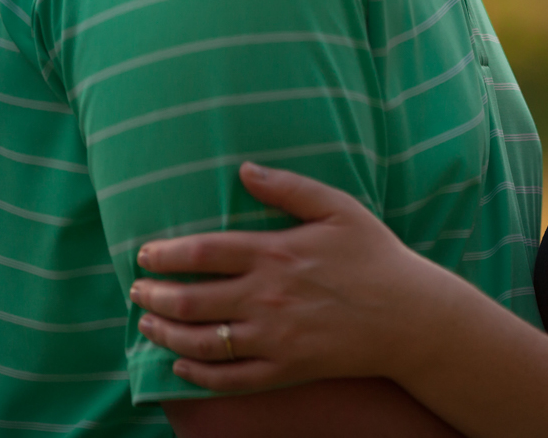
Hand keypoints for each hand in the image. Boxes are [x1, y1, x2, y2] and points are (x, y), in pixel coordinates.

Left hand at [131, 162, 457, 393]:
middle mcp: (267, 296)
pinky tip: (180, 366)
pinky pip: (228, 378)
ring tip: (147, 324)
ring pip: (200, 341)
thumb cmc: (376, 256)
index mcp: (276, 252)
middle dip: (154, 296)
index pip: (202, 253)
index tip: (144, 255)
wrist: (410, 315)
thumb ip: (290, 188)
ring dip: (164, 334)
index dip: (165, 255)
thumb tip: (244, 169)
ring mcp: (274, 337)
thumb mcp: (340, 208)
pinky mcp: (285, 369)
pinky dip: (196, 375)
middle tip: (137, 291)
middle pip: (191, 300)